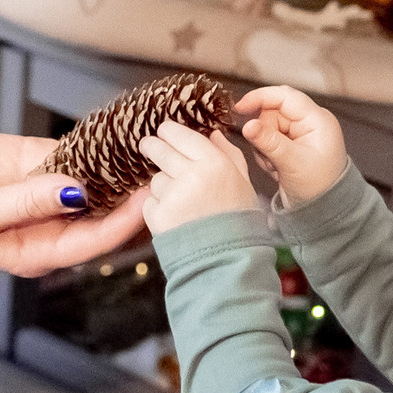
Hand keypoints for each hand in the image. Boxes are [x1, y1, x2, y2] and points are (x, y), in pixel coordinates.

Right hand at [0, 133, 149, 308]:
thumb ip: (25, 202)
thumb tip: (76, 192)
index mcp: (36, 251)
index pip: (94, 238)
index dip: (127, 219)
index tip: (155, 195)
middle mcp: (46, 224)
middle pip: (103, 210)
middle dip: (135, 191)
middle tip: (172, 162)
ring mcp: (40, 192)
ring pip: (94, 178)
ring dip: (123, 163)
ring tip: (160, 139)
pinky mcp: (30, 162)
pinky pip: (72, 153)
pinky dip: (97, 142)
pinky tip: (125, 127)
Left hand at [136, 121, 260, 235]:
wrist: (227, 261)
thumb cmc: (239, 222)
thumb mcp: (243, 184)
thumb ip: (230, 155)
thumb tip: (214, 134)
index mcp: (215, 163)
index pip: (180, 134)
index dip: (168, 131)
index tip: (164, 132)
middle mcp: (192, 175)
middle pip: (158, 149)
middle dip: (152, 146)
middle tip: (149, 147)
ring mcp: (172, 195)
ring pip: (155, 179)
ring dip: (162, 186)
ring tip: (182, 203)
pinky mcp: (158, 215)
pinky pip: (149, 202)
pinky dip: (158, 208)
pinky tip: (176, 218)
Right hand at [235, 86, 348, 209]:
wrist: (325, 209)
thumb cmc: (319, 188)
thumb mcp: (292, 164)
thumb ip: (269, 142)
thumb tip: (247, 125)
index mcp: (317, 120)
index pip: (285, 96)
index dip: (260, 98)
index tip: (240, 108)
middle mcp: (310, 122)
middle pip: (272, 112)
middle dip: (264, 133)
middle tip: (269, 155)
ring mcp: (300, 132)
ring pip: (267, 126)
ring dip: (264, 147)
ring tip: (276, 166)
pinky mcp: (291, 143)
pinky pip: (267, 139)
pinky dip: (266, 154)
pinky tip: (276, 167)